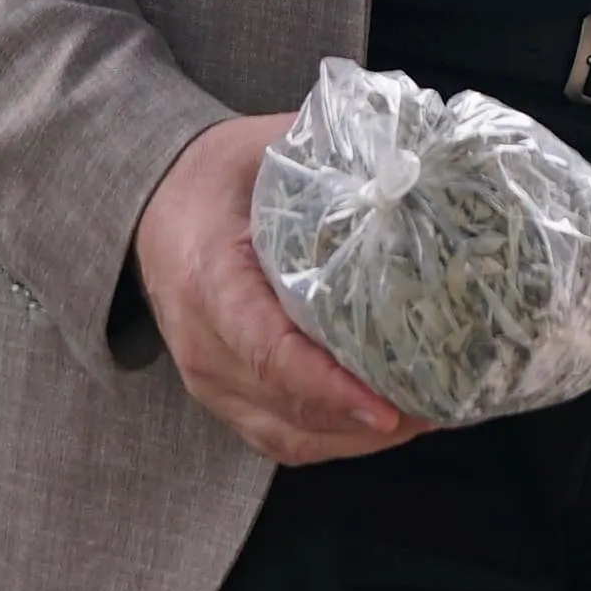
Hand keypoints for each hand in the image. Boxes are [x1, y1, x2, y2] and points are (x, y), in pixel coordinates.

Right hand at [129, 114, 414, 466]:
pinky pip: (281, 439)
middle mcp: (203, 345)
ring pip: (289, 436)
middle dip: (366, 418)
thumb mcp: (259, 150)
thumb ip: (326, 157)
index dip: (328, 387)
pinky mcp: (223, 397)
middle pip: (289, 407)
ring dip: (359, 439)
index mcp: (209, 282)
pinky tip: (387, 423)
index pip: (268, 352)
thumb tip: (406, 162)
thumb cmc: (212, 179)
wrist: (152, 206)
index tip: (385, 405)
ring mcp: (209, 380)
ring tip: (426, 415)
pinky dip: (336, 439)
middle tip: (438, 403)